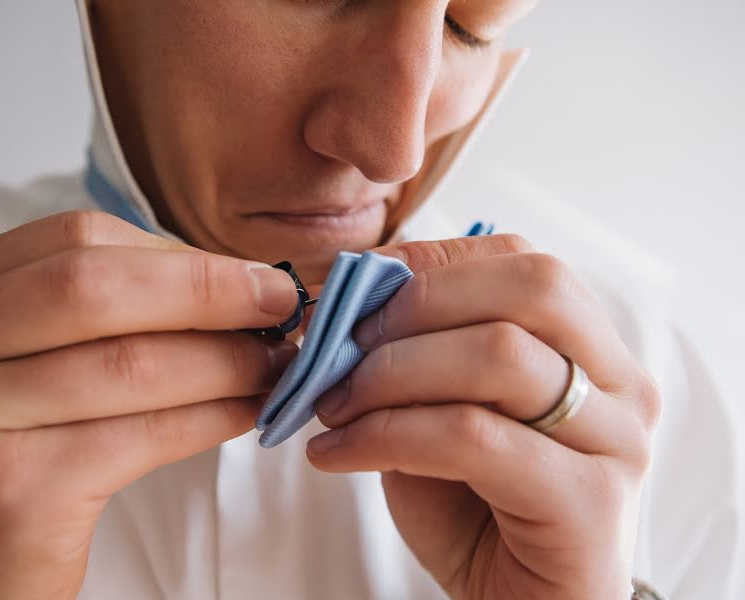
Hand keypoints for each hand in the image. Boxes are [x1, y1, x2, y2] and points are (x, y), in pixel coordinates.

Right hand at [0, 211, 299, 599]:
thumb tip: (239, 282)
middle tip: (282, 306)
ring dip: (226, 362)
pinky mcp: (5, 487)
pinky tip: (247, 412)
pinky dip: (211, 417)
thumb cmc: (22, 449)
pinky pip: (141, 434)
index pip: (82, 240)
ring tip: (276, 365)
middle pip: (99, 289)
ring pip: (130, 364)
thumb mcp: (42, 357)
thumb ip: (117, 310)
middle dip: (211, 293)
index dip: (182, 256)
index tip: (253, 275)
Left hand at [306, 235, 660, 599]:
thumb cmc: (472, 503)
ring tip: (329, 406)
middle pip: (531, 287)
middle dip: (416, 304)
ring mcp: (616, 440)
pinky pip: (473, 438)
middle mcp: (620, 382)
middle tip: (340, 343)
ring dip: (390, 372)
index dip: (421, 264)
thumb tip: (339, 306)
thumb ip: (410, 356)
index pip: (516, 260)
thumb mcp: (434, 411)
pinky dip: (387, 435)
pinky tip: (336, 454)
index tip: (343, 293)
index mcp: (590, 344)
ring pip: (498, 356)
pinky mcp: (590, 502)